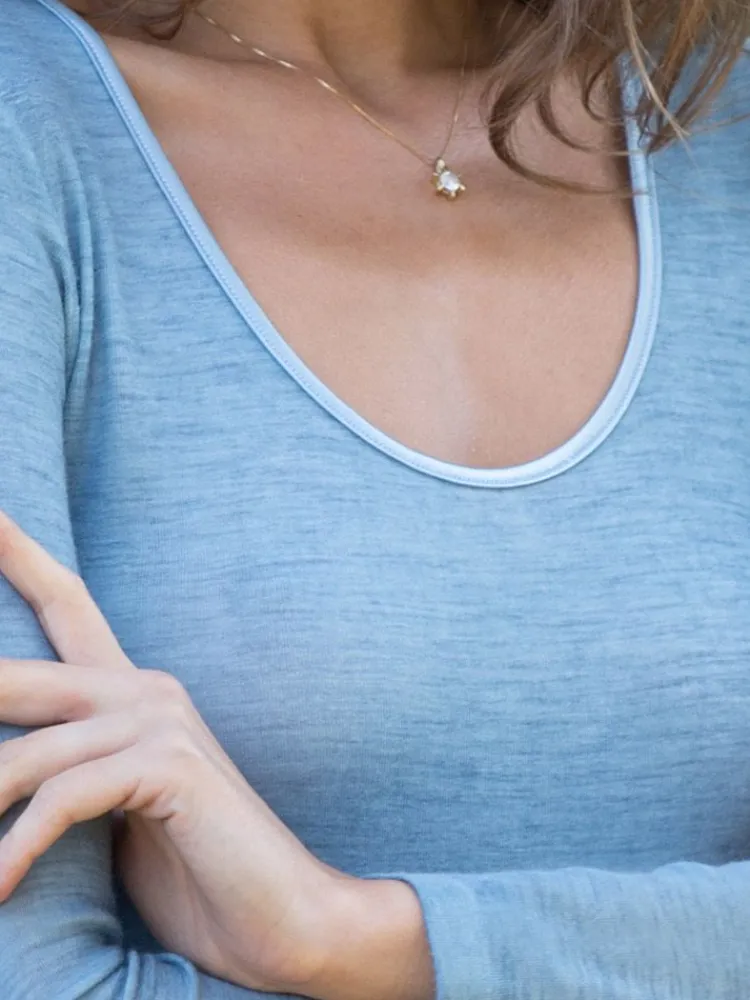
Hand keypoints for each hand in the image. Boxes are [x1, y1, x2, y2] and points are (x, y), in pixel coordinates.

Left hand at [0, 511, 361, 994]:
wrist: (286, 916)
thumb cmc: (195, 872)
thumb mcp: (110, 819)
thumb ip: (64, 778)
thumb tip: (6, 766)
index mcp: (132, 694)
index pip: (68, 607)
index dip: (23, 557)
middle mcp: (145, 691)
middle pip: (20, 675)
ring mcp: (160, 722)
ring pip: (28, 752)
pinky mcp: (169, 765)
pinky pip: (64, 798)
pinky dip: (17, 848)